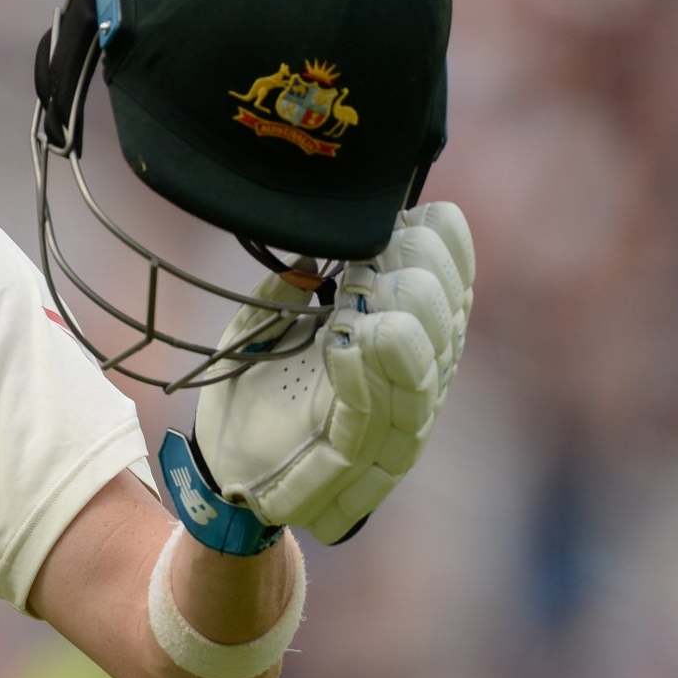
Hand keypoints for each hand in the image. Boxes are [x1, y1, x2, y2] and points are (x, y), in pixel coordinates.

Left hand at [194, 202, 474, 543]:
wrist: (225, 462)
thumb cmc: (258, 388)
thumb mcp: (269, 322)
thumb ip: (293, 285)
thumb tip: (315, 245)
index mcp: (409, 338)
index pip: (452, 287)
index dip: (444, 249)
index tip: (416, 215)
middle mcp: (418, 379)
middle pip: (448, 321)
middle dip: (420, 274)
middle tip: (381, 250)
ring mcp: (397, 423)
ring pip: (427, 368)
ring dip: (403, 319)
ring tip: (369, 290)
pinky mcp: (360, 457)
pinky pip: (376, 413)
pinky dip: (366, 373)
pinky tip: (352, 341)